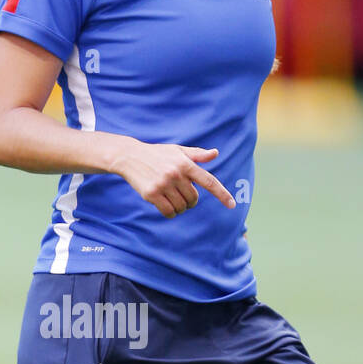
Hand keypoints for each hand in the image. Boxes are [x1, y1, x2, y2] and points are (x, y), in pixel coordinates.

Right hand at [115, 141, 235, 218]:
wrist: (130, 156)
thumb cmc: (157, 154)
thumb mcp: (177, 151)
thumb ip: (197, 155)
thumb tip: (215, 153)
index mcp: (185, 164)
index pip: (209, 181)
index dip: (222, 194)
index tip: (232, 204)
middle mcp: (176, 174)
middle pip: (193, 199)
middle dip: (190, 201)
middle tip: (181, 194)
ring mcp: (163, 184)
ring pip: (181, 207)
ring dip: (179, 208)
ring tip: (172, 198)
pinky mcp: (151, 194)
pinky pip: (168, 212)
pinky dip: (170, 213)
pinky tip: (165, 206)